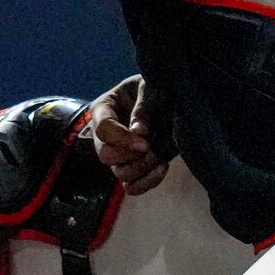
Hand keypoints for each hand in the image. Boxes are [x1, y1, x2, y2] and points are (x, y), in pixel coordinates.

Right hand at [90, 76, 169, 195]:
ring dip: (141, 169)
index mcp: (103, 109)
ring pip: (119, 173)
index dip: (122, 138)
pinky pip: (132, 187)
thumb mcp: (150, 87)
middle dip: (130, 155)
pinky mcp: (135, 165)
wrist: (172, 100)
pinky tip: (163, 167)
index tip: (146, 140)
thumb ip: (143, 106)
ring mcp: (119, 152)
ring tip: (158, 157)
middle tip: (151, 148)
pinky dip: (148, 182)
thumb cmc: (157, 87)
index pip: (102, 129)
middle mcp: (106, 134)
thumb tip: (139, 131)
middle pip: (105, 155)